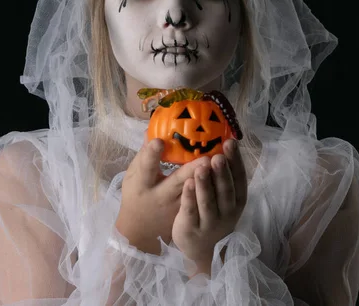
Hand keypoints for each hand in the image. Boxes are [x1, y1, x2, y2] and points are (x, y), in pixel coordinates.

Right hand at [115, 137, 210, 254]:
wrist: (140, 229)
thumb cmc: (136, 195)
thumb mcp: (134, 175)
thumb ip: (144, 155)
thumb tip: (151, 129)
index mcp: (142, 184)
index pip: (145, 167)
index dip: (151, 155)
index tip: (159, 141)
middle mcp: (160, 196)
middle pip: (177, 181)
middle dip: (192, 169)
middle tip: (207, 157)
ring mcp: (175, 207)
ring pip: (194, 193)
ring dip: (207, 179)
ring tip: (220, 163)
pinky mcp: (187, 214)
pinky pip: (201, 201)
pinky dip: (213, 189)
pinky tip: (224, 177)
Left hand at [172, 139, 246, 271]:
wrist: (202, 250)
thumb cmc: (212, 215)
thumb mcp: (224, 198)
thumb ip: (222, 176)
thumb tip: (219, 145)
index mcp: (237, 200)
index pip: (239, 179)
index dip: (236, 161)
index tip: (231, 142)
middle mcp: (227, 212)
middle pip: (225, 190)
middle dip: (222, 172)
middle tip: (217, 156)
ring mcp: (210, 222)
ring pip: (208, 202)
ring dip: (205, 183)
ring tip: (202, 166)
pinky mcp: (192, 229)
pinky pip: (191, 211)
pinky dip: (190, 197)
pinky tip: (187, 183)